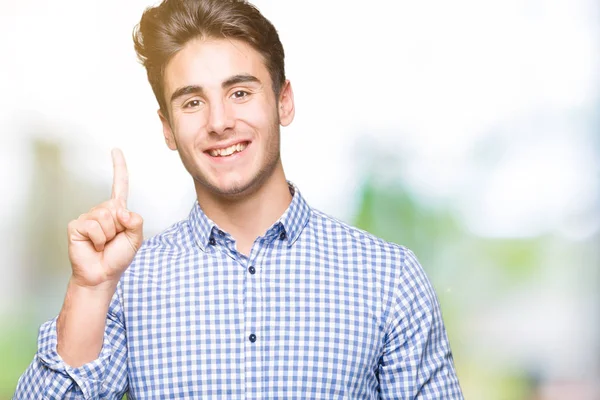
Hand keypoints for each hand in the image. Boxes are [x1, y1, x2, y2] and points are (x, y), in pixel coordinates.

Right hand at [67, 148, 143, 289]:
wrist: (102, 275)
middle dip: (119, 227)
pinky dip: (98, 239)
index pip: (119, 185)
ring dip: (109, 235)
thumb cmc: (117, 257)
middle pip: (115, 207)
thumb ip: (135, 222)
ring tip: (104, 244)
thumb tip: (121, 211)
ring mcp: (88, 217)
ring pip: (105, 217)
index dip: (118, 167)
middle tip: (113, 240)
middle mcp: (102, 211)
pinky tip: (94, 245)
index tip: (116, 150)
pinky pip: (94, 226)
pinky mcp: (76, 225)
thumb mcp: (135, 239)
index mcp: (117, 211)